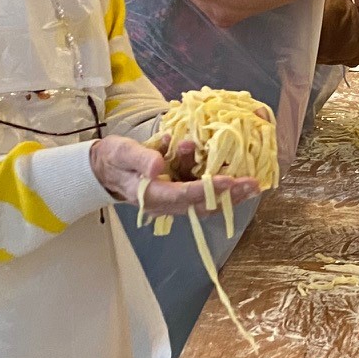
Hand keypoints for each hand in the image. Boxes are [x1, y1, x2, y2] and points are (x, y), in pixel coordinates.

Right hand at [89, 133, 260, 214]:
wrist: (105, 169)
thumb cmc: (113, 159)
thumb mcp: (122, 152)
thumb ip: (141, 158)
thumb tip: (159, 166)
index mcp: (150, 195)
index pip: (183, 195)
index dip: (207, 189)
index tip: (229, 180)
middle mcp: (165, 203)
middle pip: (201, 204)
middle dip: (229, 196)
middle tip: (253, 185)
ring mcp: (173, 200)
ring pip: (206, 202)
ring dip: (230, 195)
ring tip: (252, 184)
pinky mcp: (178, 192)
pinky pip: (202, 193)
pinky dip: (220, 186)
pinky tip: (237, 176)